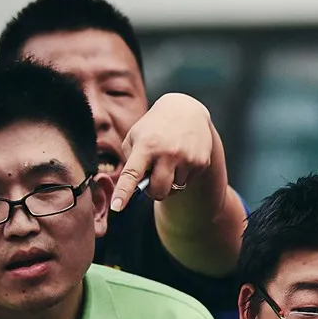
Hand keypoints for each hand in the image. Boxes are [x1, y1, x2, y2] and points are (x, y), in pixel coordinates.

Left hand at [110, 93, 219, 213]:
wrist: (185, 111)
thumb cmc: (154, 127)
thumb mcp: (136, 136)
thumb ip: (131, 161)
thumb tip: (136, 187)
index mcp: (146, 147)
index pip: (132, 174)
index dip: (123, 193)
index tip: (116, 207)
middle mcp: (167, 154)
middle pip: (158, 191)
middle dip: (153, 192)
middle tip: (152, 182)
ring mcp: (187, 159)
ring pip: (175, 188)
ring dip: (169, 181)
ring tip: (169, 162)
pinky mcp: (202, 163)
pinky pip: (187, 182)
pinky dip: (182, 176)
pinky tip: (181, 158)